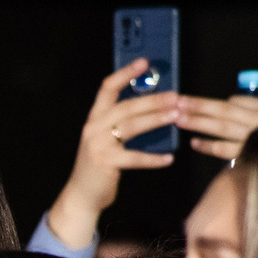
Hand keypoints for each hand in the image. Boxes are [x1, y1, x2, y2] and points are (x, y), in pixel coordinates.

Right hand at [44, 59, 180, 247]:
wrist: (81, 195)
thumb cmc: (100, 165)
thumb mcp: (106, 139)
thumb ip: (121, 123)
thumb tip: (154, 107)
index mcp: (95, 118)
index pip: (108, 88)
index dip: (125, 73)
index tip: (144, 62)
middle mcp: (93, 127)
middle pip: (126, 106)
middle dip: (153, 100)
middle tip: (175, 97)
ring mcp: (97, 144)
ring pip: (131, 126)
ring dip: (156, 119)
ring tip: (176, 116)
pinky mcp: (105, 162)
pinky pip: (135, 157)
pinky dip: (153, 159)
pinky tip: (168, 158)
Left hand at [175, 90, 257, 163]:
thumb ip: (252, 105)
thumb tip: (229, 100)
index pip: (232, 104)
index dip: (207, 103)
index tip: (187, 100)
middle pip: (225, 112)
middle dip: (200, 107)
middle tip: (178, 104)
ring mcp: (254, 139)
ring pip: (223, 128)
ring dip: (200, 123)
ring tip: (180, 119)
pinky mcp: (249, 156)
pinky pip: (226, 150)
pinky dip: (209, 146)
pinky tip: (194, 143)